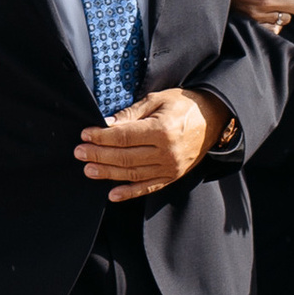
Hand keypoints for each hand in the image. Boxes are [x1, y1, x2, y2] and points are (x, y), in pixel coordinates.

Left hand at [76, 89, 228, 204]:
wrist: (214, 118)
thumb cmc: (184, 105)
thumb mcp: (158, 100)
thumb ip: (132, 113)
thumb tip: (108, 124)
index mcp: (162, 130)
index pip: (124, 137)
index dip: (102, 137)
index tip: (85, 135)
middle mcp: (167, 152)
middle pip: (125, 156)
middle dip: (99, 155)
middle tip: (79, 153)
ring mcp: (170, 167)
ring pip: (133, 174)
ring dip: (108, 173)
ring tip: (89, 170)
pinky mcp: (173, 176)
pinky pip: (148, 187)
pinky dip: (130, 193)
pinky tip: (112, 194)